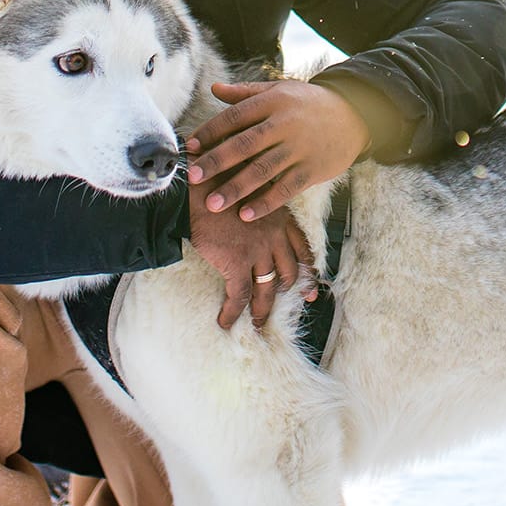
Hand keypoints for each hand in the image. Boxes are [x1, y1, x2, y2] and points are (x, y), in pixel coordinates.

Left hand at [185, 80, 368, 223]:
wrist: (356, 115)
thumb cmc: (310, 103)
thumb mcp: (281, 90)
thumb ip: (246, 92)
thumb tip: (213, 89)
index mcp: (273, 101)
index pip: (235, 117)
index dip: (211, 131)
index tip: (191, 147)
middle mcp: (285, 124)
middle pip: (244, 145)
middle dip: (216, 162)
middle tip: (193, 177)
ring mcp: (300, 148)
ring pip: (262, 170)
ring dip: (235, 188)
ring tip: (213, 203)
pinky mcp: (313, 170)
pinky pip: (285, 189)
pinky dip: (265, 203)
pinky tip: (245, 214)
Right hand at [187, 179, 312, 329]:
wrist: (196, 185)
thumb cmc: (217, 182)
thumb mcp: (249, 189)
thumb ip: (258, 207)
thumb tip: (250, 221)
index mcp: (279, 216)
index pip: (302, 248)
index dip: (307, 271)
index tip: (309, 290)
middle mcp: (274, 235)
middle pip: (288, 272)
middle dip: (288, 293)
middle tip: (287, 308)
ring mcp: (258, 250)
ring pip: (266, 289)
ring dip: (261, 309)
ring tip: (257, 323)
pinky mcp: (237, 262)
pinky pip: (239, 296)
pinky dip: (232, 312)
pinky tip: (226, 321)